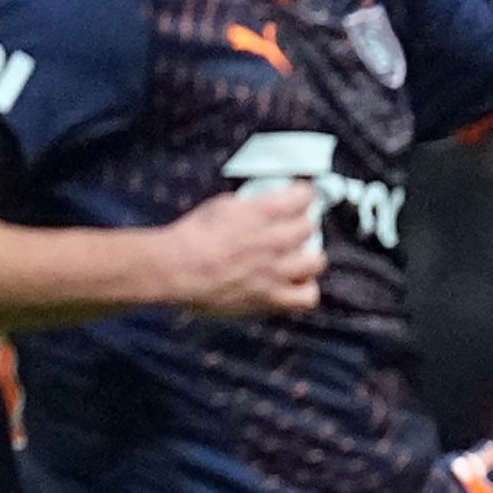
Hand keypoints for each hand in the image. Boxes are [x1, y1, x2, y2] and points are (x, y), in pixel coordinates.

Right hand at [154, 182, 325, 315]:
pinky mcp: (272, 298)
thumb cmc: (192, 236)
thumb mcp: (222, 205)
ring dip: (307, 258)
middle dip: (300, 226)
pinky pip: (307, 297)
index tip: (299, 198)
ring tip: (294, 259)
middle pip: (310, 227)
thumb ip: (252, 206)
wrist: (175, 269)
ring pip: (317, 261)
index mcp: (264, 212)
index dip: (302, 195)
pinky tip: (292, 285)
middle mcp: (277, 240)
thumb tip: (265, 206)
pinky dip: (304, 291)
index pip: (305, 196)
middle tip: (288, 230)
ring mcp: (278, 271)